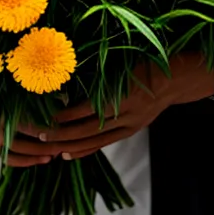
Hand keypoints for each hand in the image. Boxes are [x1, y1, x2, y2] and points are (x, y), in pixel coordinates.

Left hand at [2, 53, 213, 165]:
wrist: (176, 77)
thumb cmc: (144, 60)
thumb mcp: (121, 61)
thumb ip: (97, 70)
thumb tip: (63, 71)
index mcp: (121, 94)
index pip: (86, 110)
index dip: (64, 115)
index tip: (44, 114)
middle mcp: (125, 114)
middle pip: (86, 130)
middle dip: (60, 134)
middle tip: (37, 133)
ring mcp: (130, 125)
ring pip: (94, 141)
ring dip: (69, 145)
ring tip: (48, 146)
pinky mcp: (131, 131)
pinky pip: (104, 144)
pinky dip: (85, 150)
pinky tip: (68, 154)